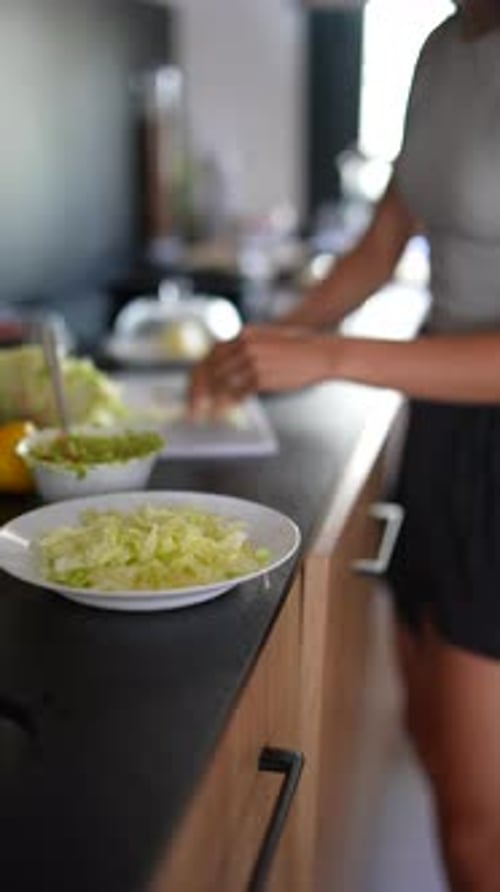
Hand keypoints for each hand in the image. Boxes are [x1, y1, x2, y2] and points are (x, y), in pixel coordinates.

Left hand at [187, 325, 338, 416]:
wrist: (319, 353)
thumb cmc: (295, 349)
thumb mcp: (266, 338)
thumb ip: (245, 347)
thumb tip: (224, 364)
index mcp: (244, 334)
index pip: (211, 355)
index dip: (198, 373)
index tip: (192, 388)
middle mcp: (245, 345)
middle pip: (212, 369)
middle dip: (198, 391)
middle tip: (191, 407)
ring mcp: (253, 361)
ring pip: (222, 383)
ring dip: (211, 400)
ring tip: (203, 413)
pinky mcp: (262, 377)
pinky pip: (238, 393)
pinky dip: (228, 403)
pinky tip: (224, 411)